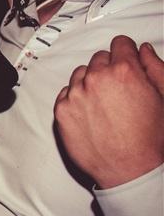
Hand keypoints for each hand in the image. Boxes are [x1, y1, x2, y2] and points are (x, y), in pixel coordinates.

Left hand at [54, 36, 163, 188]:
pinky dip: (76, 98)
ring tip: (105, 104)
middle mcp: (96, 79)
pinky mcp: (61, 111)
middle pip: (99, 59)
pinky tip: (92, 113)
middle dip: (109, 69)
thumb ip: (154, 67)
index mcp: (124, 71)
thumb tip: (142, 49)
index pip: (120, 44)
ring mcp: (75, 94)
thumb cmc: (152, 138)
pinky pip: (66, 93)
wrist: (131, 171)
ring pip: (81, 74)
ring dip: (91, 82)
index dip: (127, 52)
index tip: (127, 61)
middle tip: (120, 90)